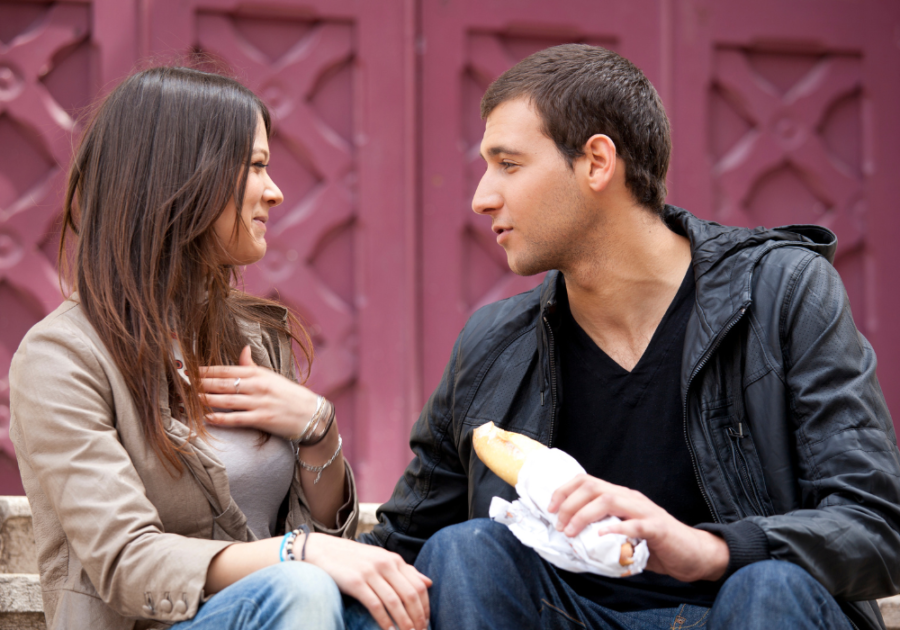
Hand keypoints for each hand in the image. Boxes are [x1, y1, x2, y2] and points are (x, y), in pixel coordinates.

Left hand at [199, 346, 317, 437]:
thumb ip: (253, 365)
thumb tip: (242, 349)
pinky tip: (207, 417)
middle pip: (223, 383)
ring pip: (227, 400)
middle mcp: (257, 386)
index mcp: (258, 374)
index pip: (227, 369)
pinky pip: (237, 418)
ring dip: (206, 399)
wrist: (311, 413)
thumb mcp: (271, 376)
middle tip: (182, 384)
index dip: (206, 370)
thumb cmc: (289, 394)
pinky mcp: (262, 419)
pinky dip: (221, 418)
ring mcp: (259, 403)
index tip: (189, 370)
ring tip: (190, 398)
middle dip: (201, 383)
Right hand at [304, 534, 431, 629]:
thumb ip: (404, 571)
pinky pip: (376, 605)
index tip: (426, 622)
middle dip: (417, 617)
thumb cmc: (353, 559)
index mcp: (394, 559)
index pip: (418, 585)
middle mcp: (385, 564)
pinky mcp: (356, 582)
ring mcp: (370, 572)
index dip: (425, 606)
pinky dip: (385, 621)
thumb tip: (429, 582)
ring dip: (404, 622)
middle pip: (410, 595)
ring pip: (395, 602)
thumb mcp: (381, 559)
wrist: (322, 550)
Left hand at [548, 474, 728, 581]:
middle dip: (570, 504)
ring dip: (584, 515)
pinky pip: (636, 524)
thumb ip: (603, 530)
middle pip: (594, 487)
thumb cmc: (655, 546)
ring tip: (572, 532)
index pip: (587, 481)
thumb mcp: (624, 533)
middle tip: (559, 525)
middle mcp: (631, 498)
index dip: (565, 491)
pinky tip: (601, 534)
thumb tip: (572, 540)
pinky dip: (616, 528)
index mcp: (621, 496)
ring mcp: (645, 510)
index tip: (550, 508)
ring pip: (610, 500)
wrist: (692, 554)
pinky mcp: (658, 528)